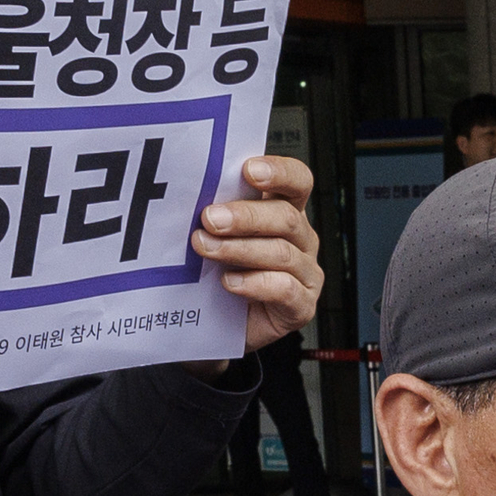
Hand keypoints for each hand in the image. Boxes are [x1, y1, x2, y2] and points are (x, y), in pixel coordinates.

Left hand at [199, 154, 323, 348]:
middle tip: (210, 218)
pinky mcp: (302, 306)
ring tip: (206, 249)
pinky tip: (230, 282)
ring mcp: (306, 273)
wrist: (217, 325)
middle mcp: (301, 239)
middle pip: (286, 217)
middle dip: (246, 216)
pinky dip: (255, 284)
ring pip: (281, 253)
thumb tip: (189, 193)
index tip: (249, 170)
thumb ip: (217, 214)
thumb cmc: (218, 275)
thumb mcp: (217, 237)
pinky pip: (285, 289)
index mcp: (285, 211)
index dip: (279, 172)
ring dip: (239, 249)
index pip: (297, 181)